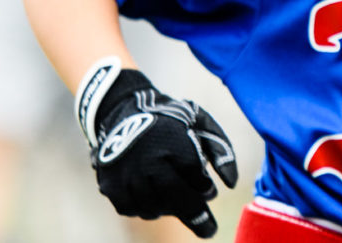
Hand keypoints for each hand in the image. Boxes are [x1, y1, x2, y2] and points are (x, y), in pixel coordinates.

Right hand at [75, 57, 238, 237]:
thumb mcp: (200, 122)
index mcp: (173, 143)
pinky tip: (156, 197)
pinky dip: (147, 208)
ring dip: (170, 209)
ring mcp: (126, 176)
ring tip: (178, 199)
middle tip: (210, 230)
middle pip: (177, 199)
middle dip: (196, 216)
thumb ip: (220, 150)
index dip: (206, 189)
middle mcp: (148, 162)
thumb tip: (231, 185)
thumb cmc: (170, 119)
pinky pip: (133, 209)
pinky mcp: (110, 186)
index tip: (210, 193)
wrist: (123, 111)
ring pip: (154, 209)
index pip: (197, 178)